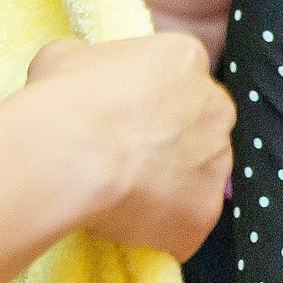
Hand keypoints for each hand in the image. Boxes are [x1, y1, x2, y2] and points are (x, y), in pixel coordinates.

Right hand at [23, 34, 234, 260]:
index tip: (125, 116)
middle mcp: (215, 107)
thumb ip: (93, 66)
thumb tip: (85, 81)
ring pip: (199, 175)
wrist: (71, 154)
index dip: (150, 101)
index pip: (180, 78)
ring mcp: (217, 162)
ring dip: (170, 184)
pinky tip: (127, 219)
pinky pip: (188, 220)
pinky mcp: (206, 209)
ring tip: (123, 190)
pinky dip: (162, 225)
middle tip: (126, 155)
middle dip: (169, 142)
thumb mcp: (65, 57)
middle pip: (199, 126)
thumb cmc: (65, 98)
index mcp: (187, 60)